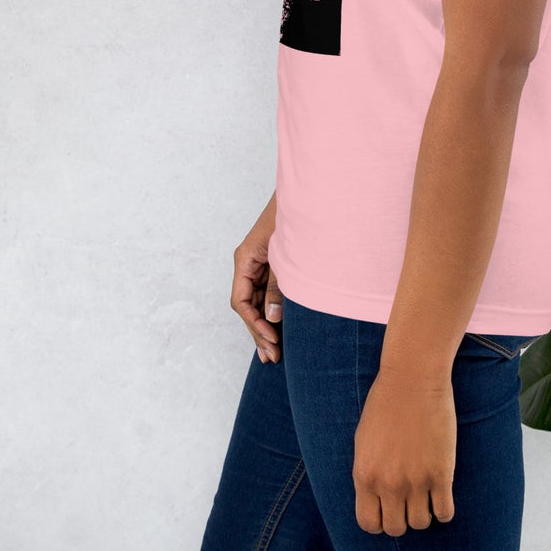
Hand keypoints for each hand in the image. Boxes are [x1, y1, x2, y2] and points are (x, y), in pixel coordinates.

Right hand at [230, 194, 282, 362]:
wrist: (309, 193)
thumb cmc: (295, 218)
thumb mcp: (285, 256)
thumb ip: (278, 287)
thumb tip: (271, 318)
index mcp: (245, 258)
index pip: (240, 301)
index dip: (254, 323)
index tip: (272, 338)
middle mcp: (248, 263)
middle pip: (247, 305)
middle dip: (259, 331)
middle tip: (273, 357)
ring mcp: (259, 264)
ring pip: (256, 301)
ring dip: (265, 325)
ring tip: (274, 354)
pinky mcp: (272, 264)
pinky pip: (267, 293)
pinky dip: (272, 310)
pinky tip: (280, 329)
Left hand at [353, 368, 456, 534]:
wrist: (413, 378)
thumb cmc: (386, 401)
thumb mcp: (364, 440)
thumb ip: (368, 472)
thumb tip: (376, 497)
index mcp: (365, 475)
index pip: (369, 523)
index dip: (380, 520)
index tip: (388, 508)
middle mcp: (388, 483)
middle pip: (396, 528)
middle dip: (402, 517)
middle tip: (409, 499)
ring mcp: (416, 481)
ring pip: (421, 523)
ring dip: (424, 512)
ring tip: (426, 492)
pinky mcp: (441, 474)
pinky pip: (445, 513)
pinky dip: (444, 509)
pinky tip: (442, 492)